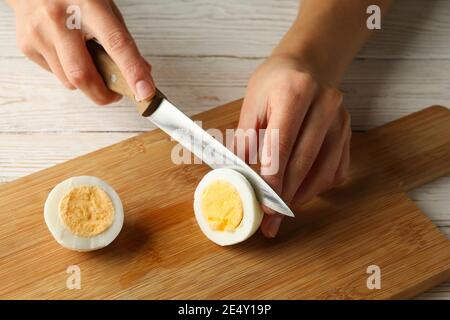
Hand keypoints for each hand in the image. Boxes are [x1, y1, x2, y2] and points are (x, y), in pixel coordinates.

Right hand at [8, 0, 154, 103]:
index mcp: (87, 4)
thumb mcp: (104, 7)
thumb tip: (142, 73)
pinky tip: (68, 52)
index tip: (145, 91)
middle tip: (116, 95)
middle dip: (103, 94)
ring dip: (86, 82)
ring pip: (69, 81)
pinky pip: (56, 74)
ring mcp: (38, 33)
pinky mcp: (27, 46)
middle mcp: (58, 18)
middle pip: (82, 74)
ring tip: (89, 61)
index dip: (132, 71)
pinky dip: (68, 72)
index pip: (116, 44)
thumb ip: (122, 39)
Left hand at [238, 54, 350, 237]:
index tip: (264, 201)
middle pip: (304, 160)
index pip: (282, 143)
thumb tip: (239, 175)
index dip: (272, 176)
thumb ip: (246, 139)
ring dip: (302, 196)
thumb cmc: (275, 84)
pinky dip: (318, 186)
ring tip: (283, 211)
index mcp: (295, 92)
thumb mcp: (252, 103)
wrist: (307, 66)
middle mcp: (325, 104)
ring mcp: (341, 120)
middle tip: (271, 218)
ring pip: (324, 169)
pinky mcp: (348, 132)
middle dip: (285, 194)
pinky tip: (302, 193)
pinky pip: (336, 169)